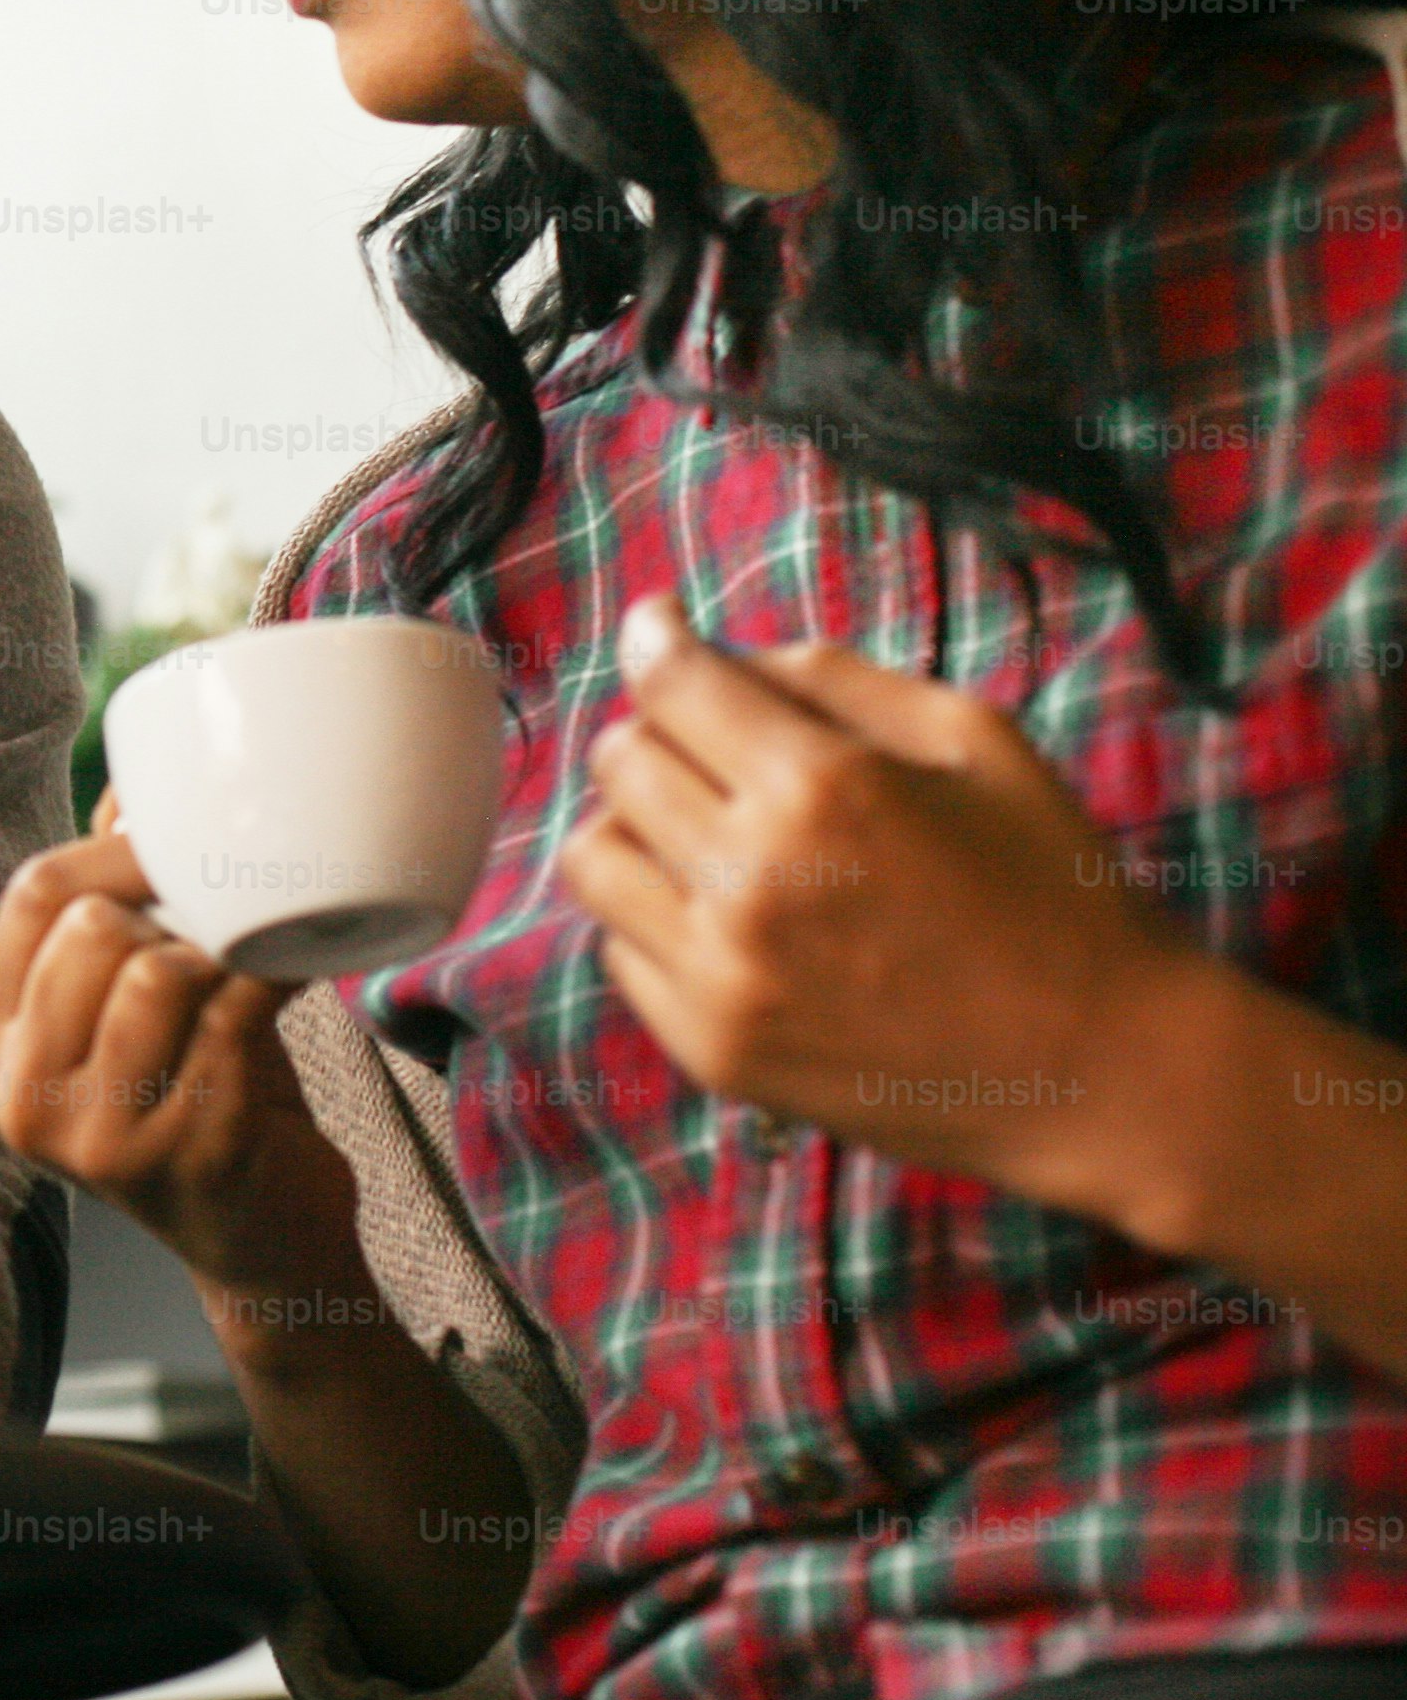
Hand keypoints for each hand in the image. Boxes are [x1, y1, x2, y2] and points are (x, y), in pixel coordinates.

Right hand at [0, 822, 370, 1343]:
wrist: (263, 1244)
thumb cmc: (198, 1097)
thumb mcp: (129, 1006)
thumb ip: (115, 905)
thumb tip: (133, 792)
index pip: (32, 896)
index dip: (114, 851)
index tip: (182, 844)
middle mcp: (26, 1096)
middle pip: (91, 928)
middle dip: (174, 906)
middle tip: (227, 923)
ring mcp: (103, 1135)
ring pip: (160, 972)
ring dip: (227, 950)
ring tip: (255, 960)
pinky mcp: (190, 1152)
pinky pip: (235, 1018)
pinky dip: (279, 977)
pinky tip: (302, 970)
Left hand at [563, 593, 1193, 1206]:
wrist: (1105, 1072)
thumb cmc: (1055, 891)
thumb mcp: (975, 742)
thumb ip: (838, 679)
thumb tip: (726, 652)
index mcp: (821, 787)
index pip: (670, 685)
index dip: (656, 639)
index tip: (657, 626)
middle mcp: (752, 880)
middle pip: (620, 761)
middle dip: (659, 733)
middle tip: (712, 743)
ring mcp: (723, 975)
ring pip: (594, 856)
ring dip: (637, 826)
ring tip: (707, 830)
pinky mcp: (712, 1049)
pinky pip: (621, 949)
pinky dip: (656, 917)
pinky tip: (732, 917)